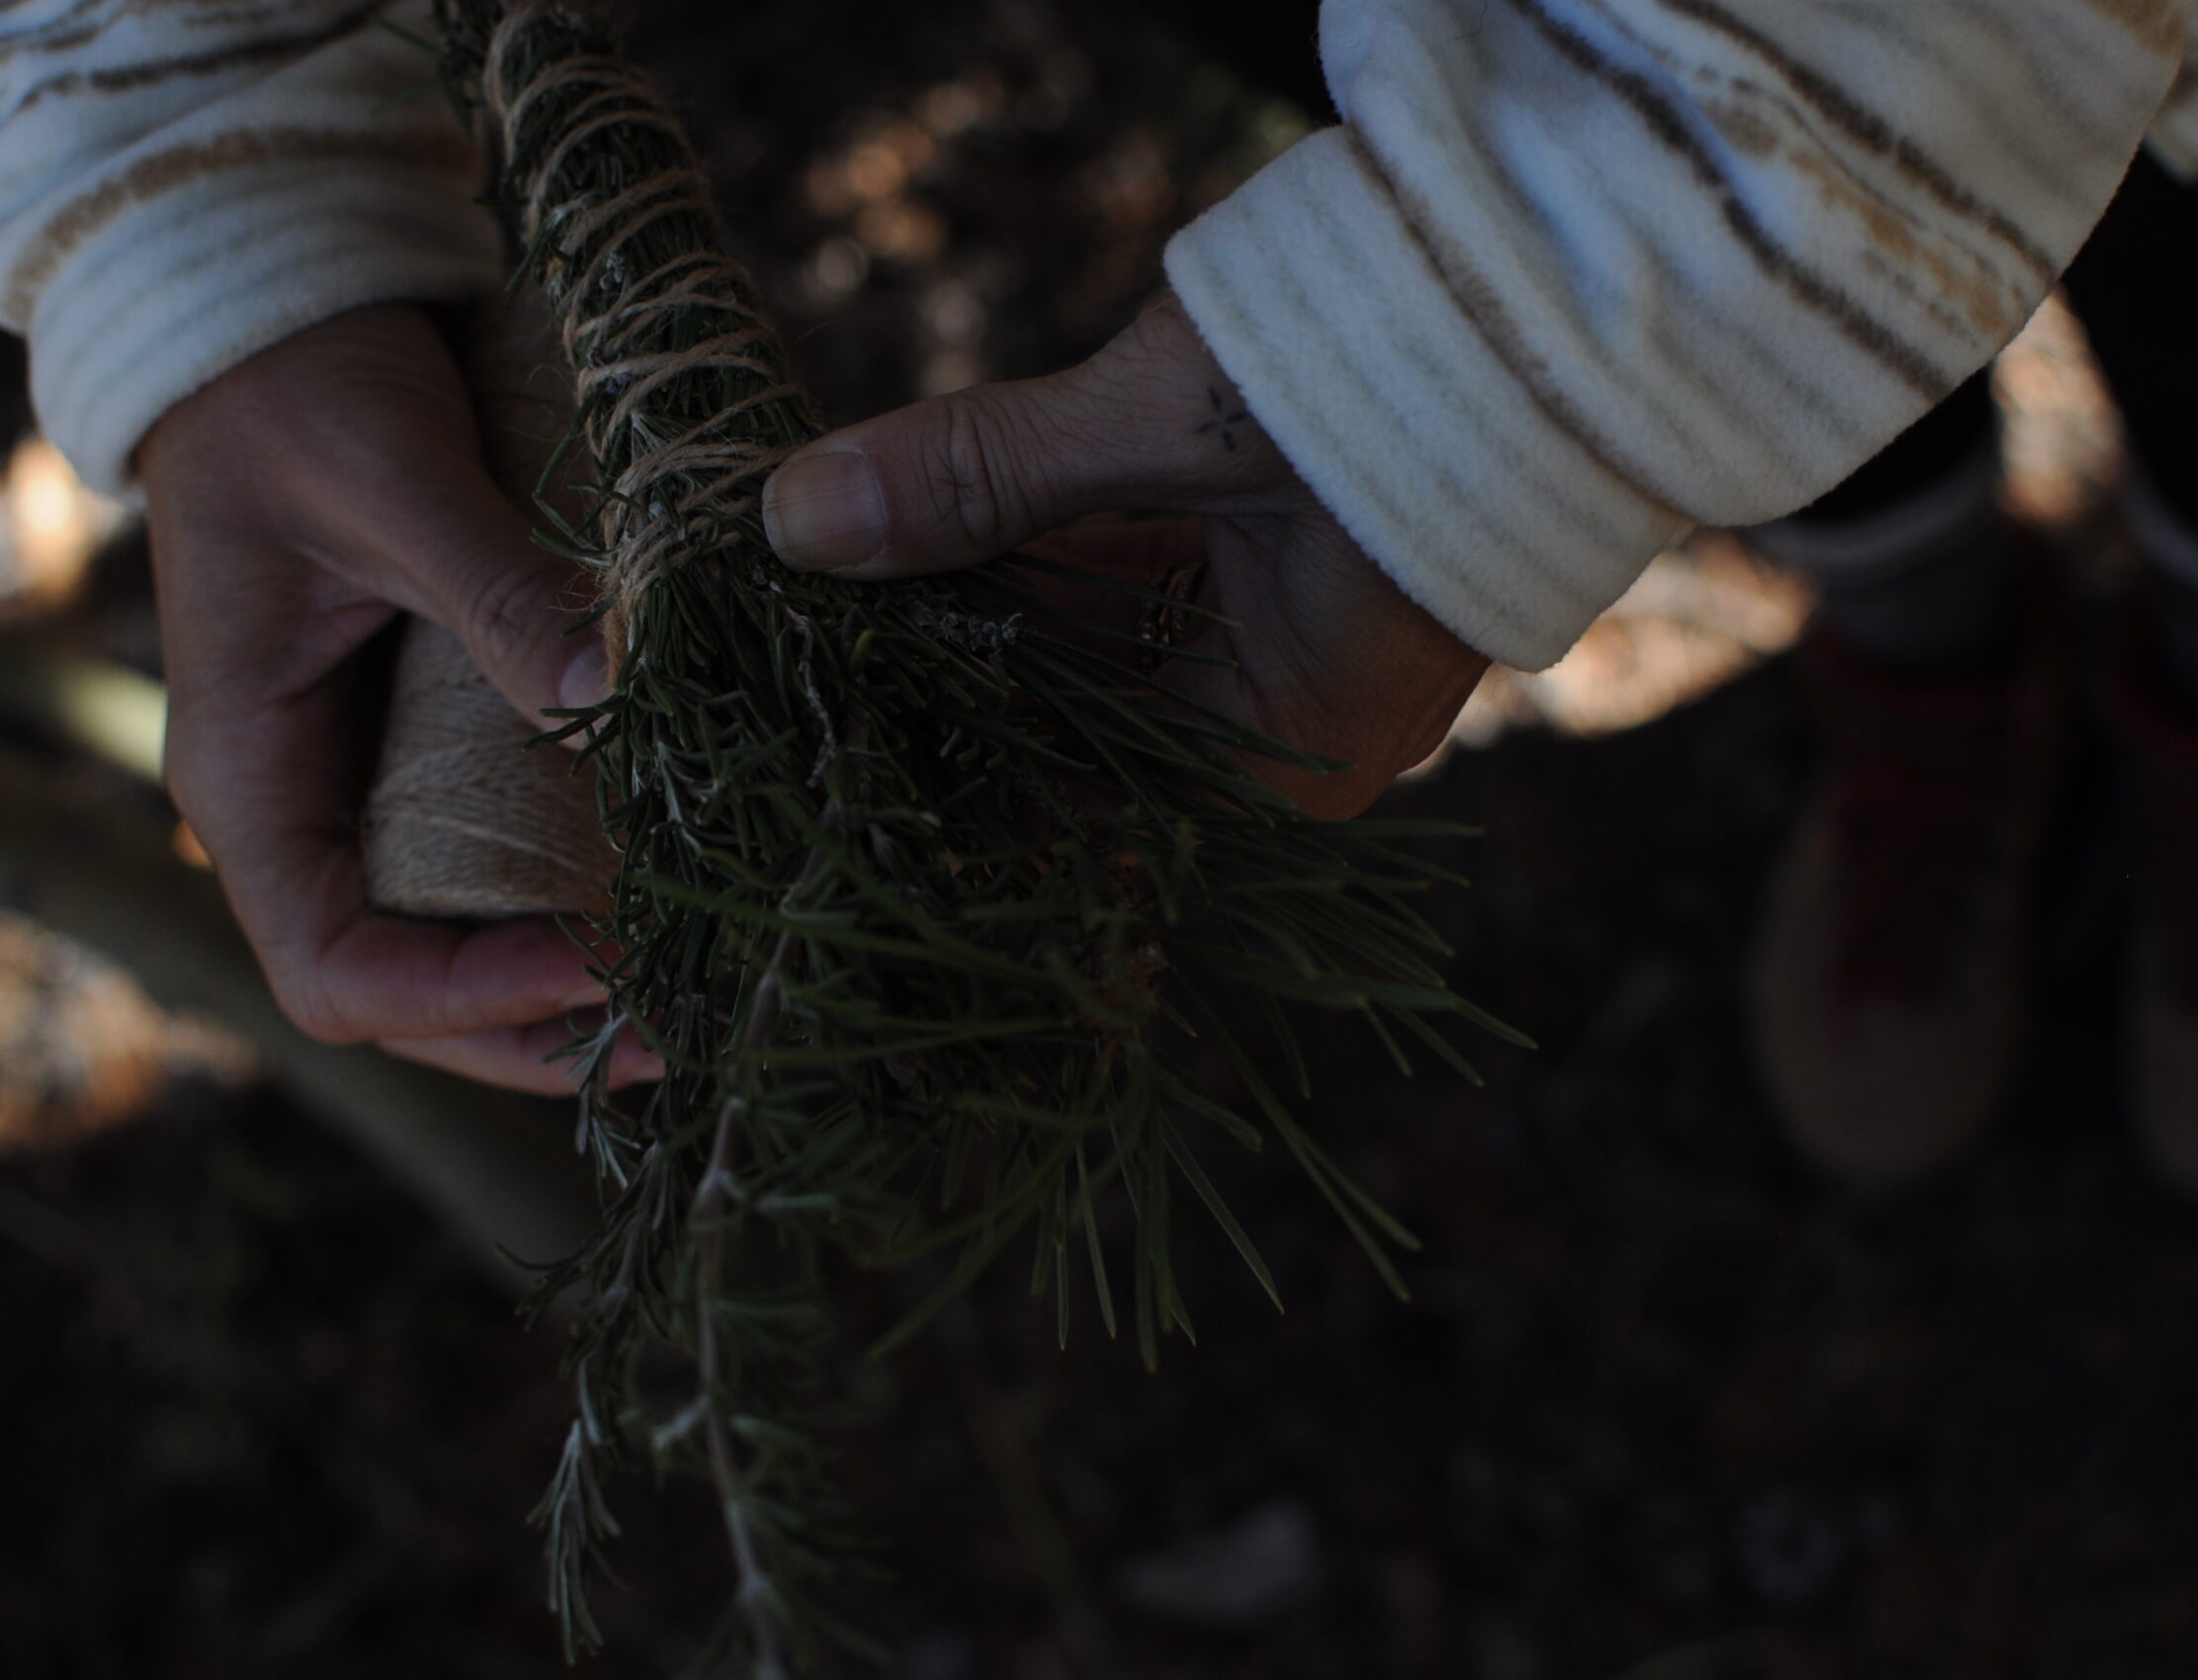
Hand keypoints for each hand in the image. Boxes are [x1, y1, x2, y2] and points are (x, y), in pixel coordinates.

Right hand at [139, 303, 655, 1092]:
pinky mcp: (405, 745)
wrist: (268, 309)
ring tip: (683, 997)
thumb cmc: (301, 389)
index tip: (599, 970)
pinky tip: (654, 903)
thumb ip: (497, 594)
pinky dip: (555, 905)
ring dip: (550, 991)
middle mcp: (292, 805)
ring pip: (441, 944)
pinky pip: (474, 865)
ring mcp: (349, 782)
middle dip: (528, 1031)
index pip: (336, 969)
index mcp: (245, 771)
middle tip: (677, 1033)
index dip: (467, 1001)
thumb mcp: (395, 483)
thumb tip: (615, 699)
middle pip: (397, 995)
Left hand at [760, 297, 1487, 818]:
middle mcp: (1290, 730)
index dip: (934, 733)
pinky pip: (1144, 582)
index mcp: (1284, 758)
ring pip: (1098, 639)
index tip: (818, 680)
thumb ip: (981, 475)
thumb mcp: (1166, 428)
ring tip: (859, 548)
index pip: (1063, 785)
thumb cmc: (1407, 374)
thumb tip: (795, 518)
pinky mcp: (1292, 569)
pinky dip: (1053, 544)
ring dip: (991, 587)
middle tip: (810, 598)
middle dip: (951, 647)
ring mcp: (1297, 649)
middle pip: (1074, 712)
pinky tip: (950, 512)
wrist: (1572, 277)